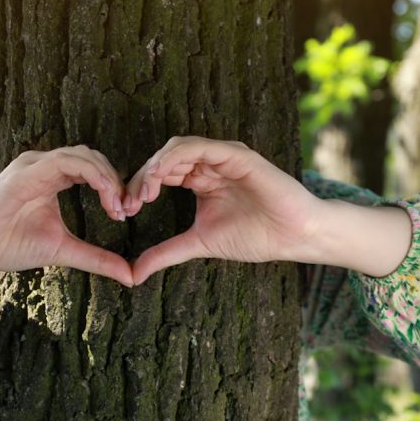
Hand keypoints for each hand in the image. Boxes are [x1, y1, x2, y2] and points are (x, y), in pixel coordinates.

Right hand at [0, 145, 133, 286]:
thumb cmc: (9, 245)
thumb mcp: (63, 250)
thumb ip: (96, 258)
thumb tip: (131, 276)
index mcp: (53, 177)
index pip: (94, 169)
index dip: (114, 187)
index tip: (124, 214)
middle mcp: (45, 165)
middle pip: (94, 157)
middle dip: (115, 181)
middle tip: (126, 210)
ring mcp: (35, 164)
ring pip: (84, 155)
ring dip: (107, 177)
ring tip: (117, 205)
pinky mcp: (27, 170)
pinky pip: (67, 161)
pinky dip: (92, 174)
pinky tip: (105, 195)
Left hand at [122, 136, 413, 283]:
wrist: (294, 236)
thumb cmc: (256, 236)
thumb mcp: (199, 244)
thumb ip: (166, 253)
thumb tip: (133, 273)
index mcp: (199, 179)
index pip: (161, 174)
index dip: (139, 188)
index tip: (125, 211)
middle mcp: (209, 164)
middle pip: (163, 159)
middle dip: (141, 178)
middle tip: (129, 203)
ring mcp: (223, 157)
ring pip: (177, 148)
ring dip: (155, 167)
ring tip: (144, 193)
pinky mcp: (237, 155)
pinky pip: (201, 147)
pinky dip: (177, 158)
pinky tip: (163, 177)